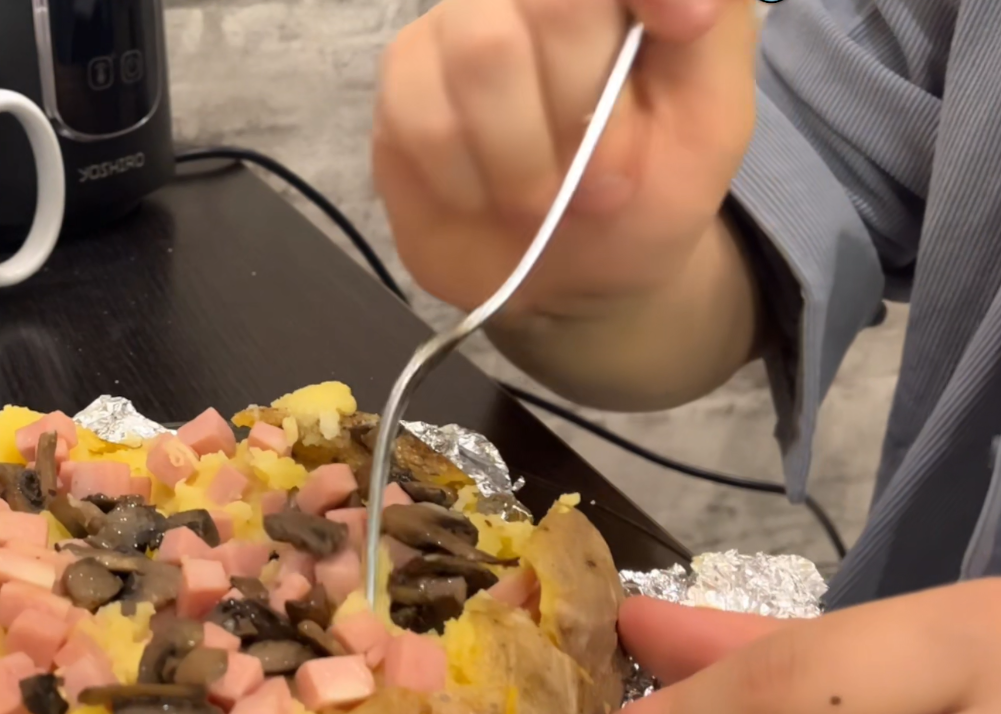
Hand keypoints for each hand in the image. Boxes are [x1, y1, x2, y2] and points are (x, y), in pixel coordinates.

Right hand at [372, 0, 757, 315]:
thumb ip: (717, 30)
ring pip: (483, 54)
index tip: (688, 29)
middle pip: (554, 1)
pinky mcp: (403, 79)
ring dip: (525, 159)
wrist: (570, 278)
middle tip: (605, 186)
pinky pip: (423, 114)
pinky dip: (468, 180)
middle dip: (589, 112)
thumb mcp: (712, 122)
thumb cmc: (645, 193)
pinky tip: (486, 197)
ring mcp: (457, 24)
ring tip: (546, 204)